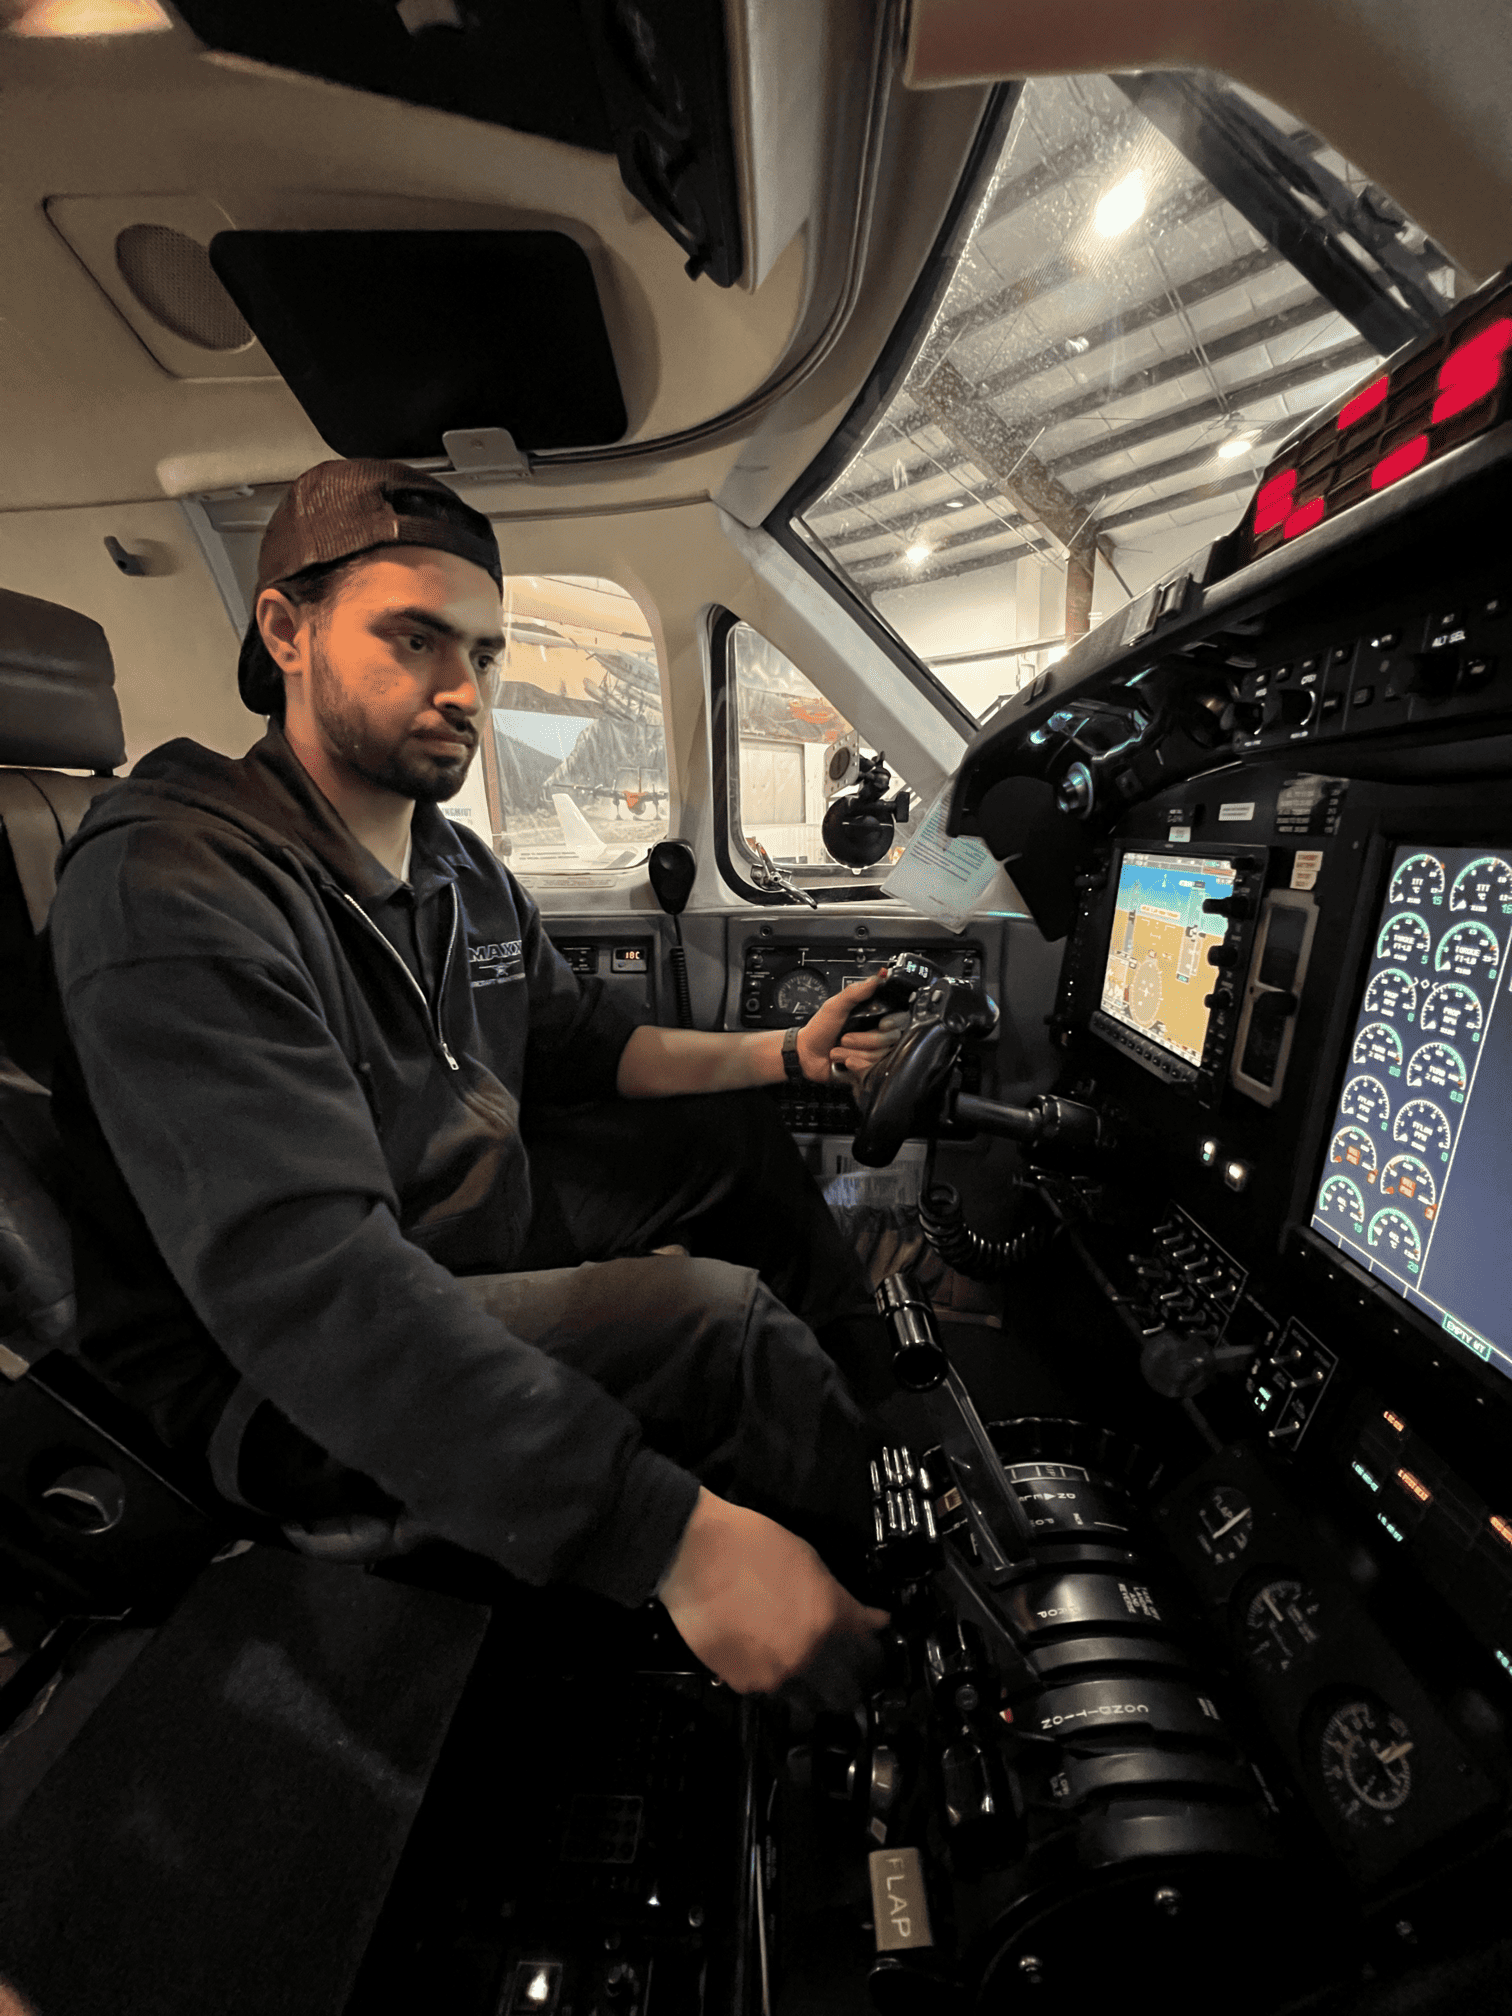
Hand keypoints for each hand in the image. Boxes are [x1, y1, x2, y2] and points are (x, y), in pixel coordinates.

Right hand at [658, 1489, 888, 1693]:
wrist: (696, 1555)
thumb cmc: (753, 1546)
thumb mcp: (812, 1563)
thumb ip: (845, 1600)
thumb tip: (872, 1620)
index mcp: (832, 1619)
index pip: (873, 1657)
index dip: (876, 1655)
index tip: (873, 1650)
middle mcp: (809, 1656)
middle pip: (848, 1694)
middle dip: (852, 1683)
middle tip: (847, 1667)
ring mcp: (776, 1676)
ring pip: (812, 1704)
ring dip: (817, 1691)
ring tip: (809, 1669)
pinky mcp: (745, 1685)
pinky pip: (774, 1696)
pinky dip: (779, 1684)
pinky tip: (771, 1660)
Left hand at [796, 967, 905, 1085]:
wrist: (806, 1055)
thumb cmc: (819, 1029)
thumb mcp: (835, 1006)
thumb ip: (855, 992)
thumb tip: (875, 978)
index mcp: (871, 1016)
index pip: (898, 1018)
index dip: (893, 1022)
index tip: (883, 1024)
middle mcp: (875, 1033)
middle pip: (890, 1038)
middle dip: (864, 1039)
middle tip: (845, 1038)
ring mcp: (872, 1052)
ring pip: (879, 1054)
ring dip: (854, 1052)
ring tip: (840, 1048)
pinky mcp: (867, 1068)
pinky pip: (871, 1068)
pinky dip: (855, 1064)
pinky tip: (844, 1061)